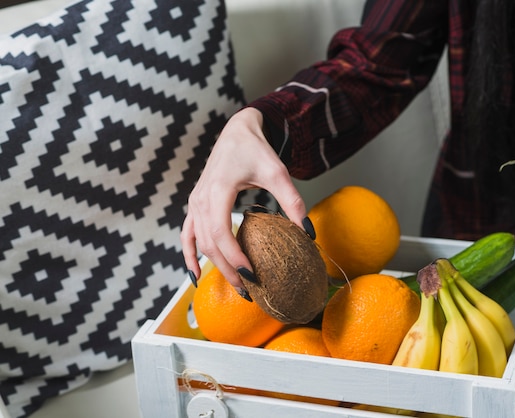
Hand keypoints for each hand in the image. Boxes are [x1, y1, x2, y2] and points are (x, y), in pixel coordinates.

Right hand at [181, 108, 306, 292]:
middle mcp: (200, 199)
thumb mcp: (278, 173)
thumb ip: (293, 202)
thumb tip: (308, 234)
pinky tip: (195, 275)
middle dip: (227, 269)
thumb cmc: (256, 150)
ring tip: (235, 286)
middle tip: (249, 290)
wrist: (237, 133)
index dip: (233, 255)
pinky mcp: (195, 206)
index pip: (220, 231)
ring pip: (198, 242)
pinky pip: (187, 235)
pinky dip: (189, 256)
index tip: (251, 274)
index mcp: (217, 190)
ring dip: (214, 266)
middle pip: (209, 243)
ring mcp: (194, 203)